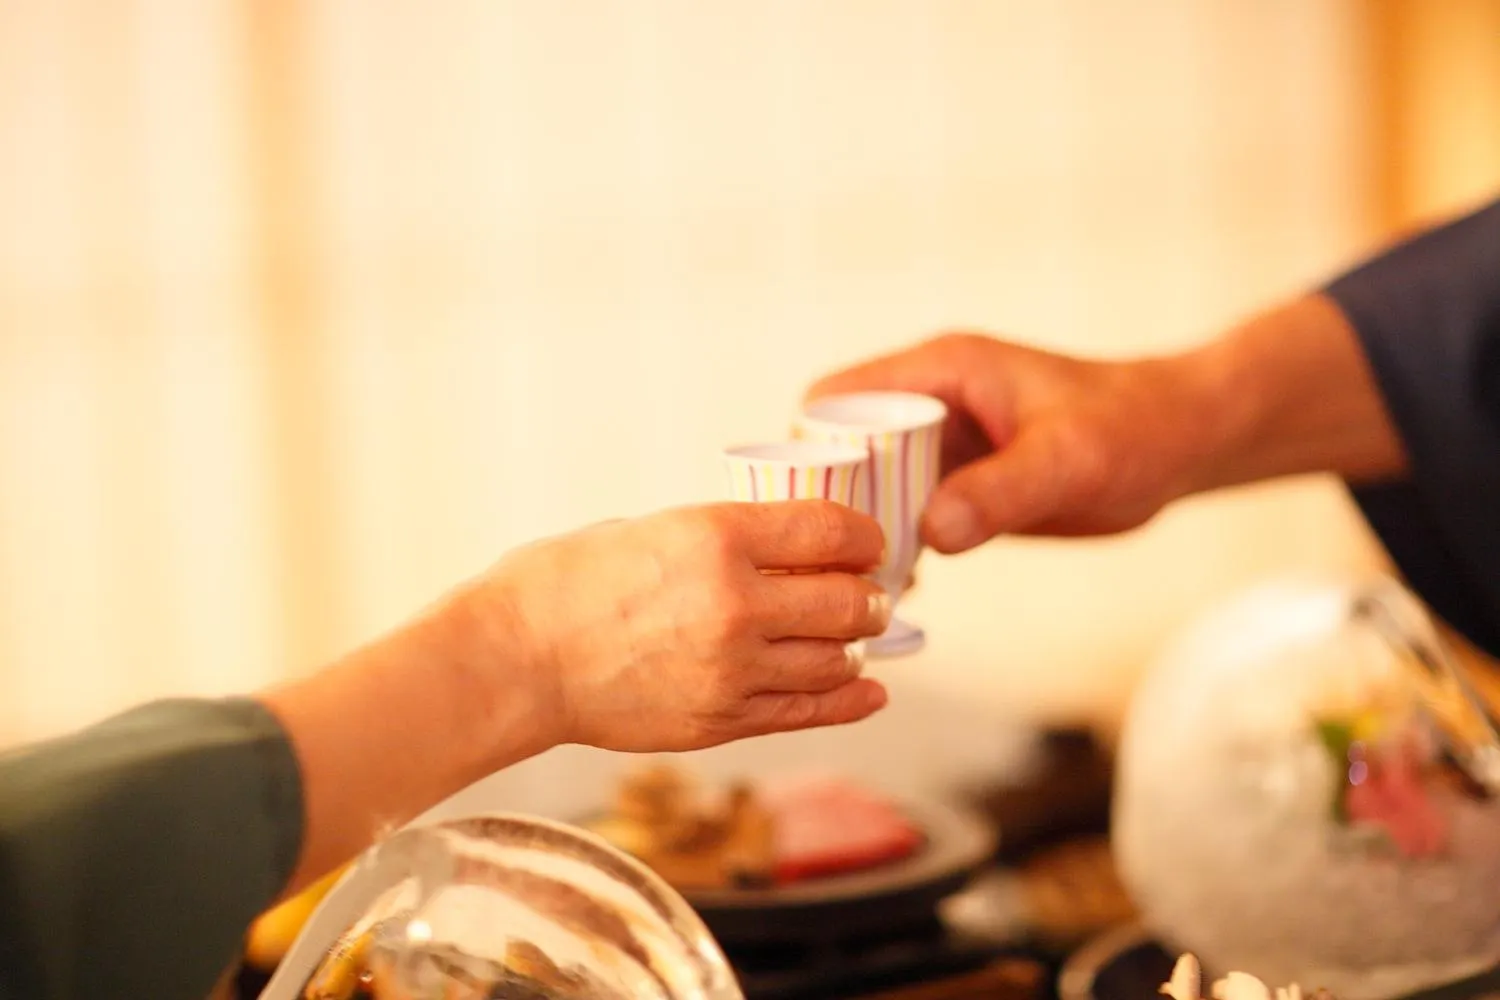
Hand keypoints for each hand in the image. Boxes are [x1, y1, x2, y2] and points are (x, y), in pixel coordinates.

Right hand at [474, 501, 893, 752]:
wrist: (517, 660)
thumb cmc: (568, 583)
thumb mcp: (652, 529)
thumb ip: (724, 541)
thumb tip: (781, 550)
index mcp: (717, 536)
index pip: (832, 531)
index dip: (865, 536)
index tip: (870, 543)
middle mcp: (736, 603)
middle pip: (849, 601)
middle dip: (870, 597)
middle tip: (870, 595)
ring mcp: (732, 669)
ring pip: (836, 660)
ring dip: (854, 647)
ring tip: (851, 639)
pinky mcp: (721, 720)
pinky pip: (807, 711)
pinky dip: (848, 700)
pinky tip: (868, 691)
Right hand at [808, 332, 1209, 550]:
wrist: (1185, 442)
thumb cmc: (1133, 430)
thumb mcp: (1066, 462)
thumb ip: (999, 494)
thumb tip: (928, 533)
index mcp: (941, 372)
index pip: (837, 397)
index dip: (811, 447)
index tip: (807, 507)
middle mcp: (933, 404)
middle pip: (844, 447)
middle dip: (831, 500)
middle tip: (831, 560)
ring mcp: (946, 445)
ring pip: (872, 486)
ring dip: (863, 529)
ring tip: (858, 582)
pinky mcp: (965, 482)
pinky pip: (909, 512)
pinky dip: (899, 546)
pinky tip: (902, 589)